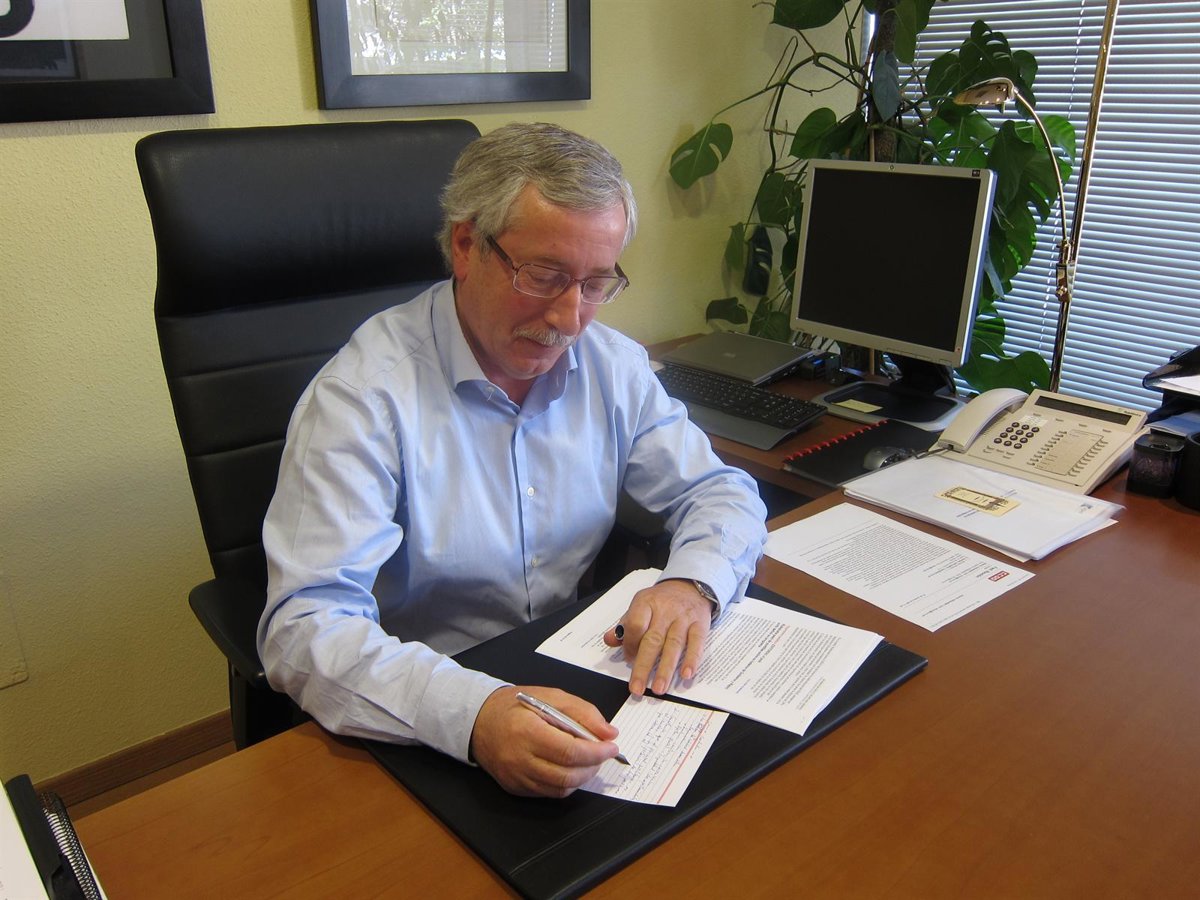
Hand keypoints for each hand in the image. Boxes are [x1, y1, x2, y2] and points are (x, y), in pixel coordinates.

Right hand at [469, 685, 619, 796]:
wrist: (479, 720)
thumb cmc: (516, 706)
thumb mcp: (551, 696)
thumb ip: (583, 712)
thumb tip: (610, 734)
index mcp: (527, 731)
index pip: (569, 751)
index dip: (596, 752)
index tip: (612, 747)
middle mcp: (519, 759)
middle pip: (566, 775)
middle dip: (593, 766)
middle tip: (603, 753)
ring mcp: (515, 777)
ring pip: (560, 789)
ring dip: (582, 777)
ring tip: (588, 760)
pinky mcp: (515, 788)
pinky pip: (548, 793)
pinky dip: (566, 784)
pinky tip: (569, 768)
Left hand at [602, 578, 712, 695]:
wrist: (690, 586)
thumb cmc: (661, 601)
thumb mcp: (640, 606)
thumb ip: (625, 625)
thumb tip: (609, 640)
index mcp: (646, 603)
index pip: (636, 625)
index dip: (630, 645)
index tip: (628, 659)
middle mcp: (665, 610)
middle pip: (653, 640)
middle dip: (644, 666)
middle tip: (637, 688)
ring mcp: (684, 618)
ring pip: (674, 645)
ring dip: (666, 669)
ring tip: (659, 688)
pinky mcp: (700, 625)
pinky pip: (697, 643)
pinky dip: (692, 659)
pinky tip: (686, 674)